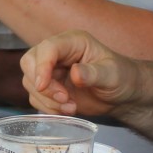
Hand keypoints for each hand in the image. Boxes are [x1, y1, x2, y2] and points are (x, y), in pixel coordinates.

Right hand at [20, 30, 140, 116]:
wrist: (123, 95)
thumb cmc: (121, 77)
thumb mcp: (112, 75)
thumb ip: (93, 73)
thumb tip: (75, 74)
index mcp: (73, 42)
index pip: (47, 48)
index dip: (41, 66)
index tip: (43, 86)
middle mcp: (58, 53)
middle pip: (29, 62)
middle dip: (41, 85)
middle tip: (63, 99)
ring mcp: (51, 70)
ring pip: (30, 82)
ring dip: (47, 99)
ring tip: (71, 107)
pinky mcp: (50, 87)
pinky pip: (36, 97)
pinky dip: (48, 107)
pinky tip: (67, 110)